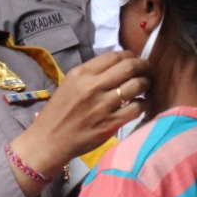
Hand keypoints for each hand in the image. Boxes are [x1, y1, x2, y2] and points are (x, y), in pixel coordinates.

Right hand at [10, 52, 151, 196]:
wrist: (49, 140)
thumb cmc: (59, 112)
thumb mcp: (70, 84)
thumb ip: (92, 74)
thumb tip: (118, 65)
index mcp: (81, 74)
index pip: (114, 56)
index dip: (130, 55)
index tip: (135, 59)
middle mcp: (93, 86)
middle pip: (130, 67)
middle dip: (144, 66)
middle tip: (147, 70)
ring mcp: (103, 106)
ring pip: (137, 85)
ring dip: (146, 83)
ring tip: (145, 86)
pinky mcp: (110, 124)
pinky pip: (136, 108)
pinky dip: (142, 104)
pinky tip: (139, 104)